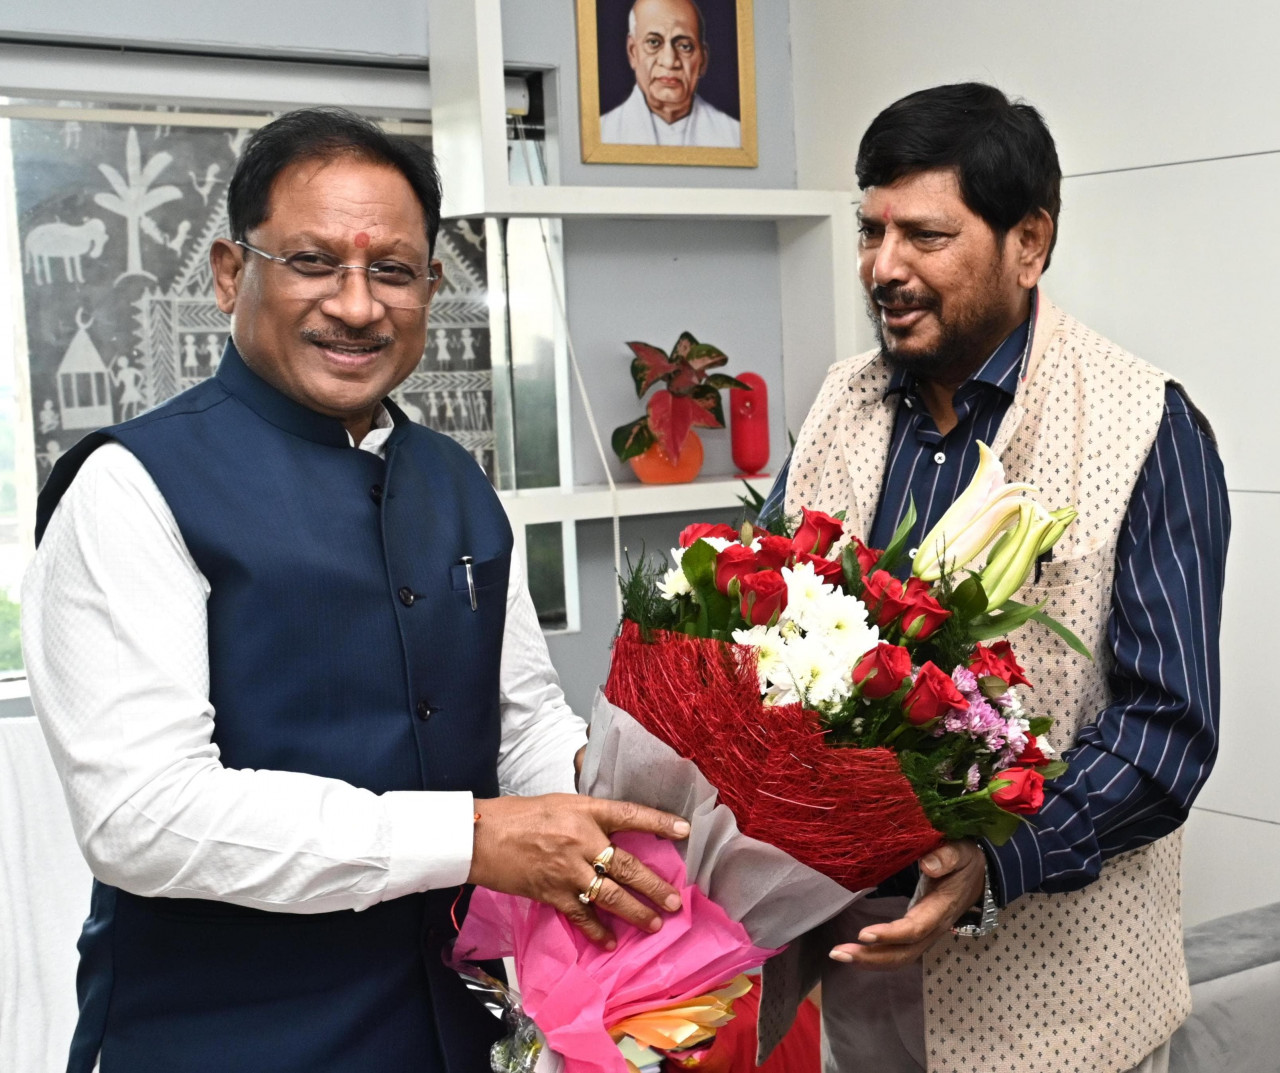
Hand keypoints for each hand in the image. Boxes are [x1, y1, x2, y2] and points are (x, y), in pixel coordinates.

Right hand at [467, 793, 688, 947]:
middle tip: (675, 901)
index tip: (684, 830)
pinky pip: (581, 915)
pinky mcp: (552, 893)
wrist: (481, 836)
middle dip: (654, 886)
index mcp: (585, 811)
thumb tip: (614, 830)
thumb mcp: (560, 803)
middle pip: (627, 866)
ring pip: (610, 895)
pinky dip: (596, 931)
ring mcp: (567, 870)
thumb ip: (588, 816)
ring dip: (634, 912)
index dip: (659, 822)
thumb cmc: (519, 815)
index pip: (630, 814)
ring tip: (654, 924)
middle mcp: (581, 840)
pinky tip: (610, 942)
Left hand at [827, 840, 985, 969]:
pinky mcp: (918, 932)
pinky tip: (854, 953)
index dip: (890, 934)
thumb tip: (927, 864)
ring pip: (900, 957)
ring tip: (838, 954)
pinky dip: (876, 956)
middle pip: (904, 953)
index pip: (915, 929)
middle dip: (871, 958)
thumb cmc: (966, 861)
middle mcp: (933, 928)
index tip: (863, 934)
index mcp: (941, 909)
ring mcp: (926, 933)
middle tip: (838, 953)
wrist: (980, 875)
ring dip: (869, 960)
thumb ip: (947, 856)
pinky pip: (898, 952)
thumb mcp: (962, 852)